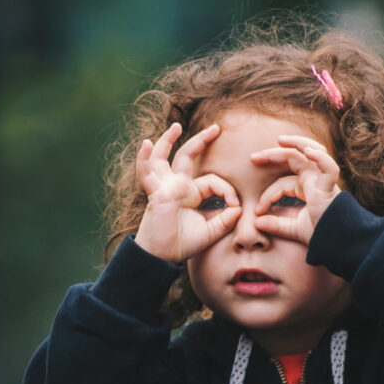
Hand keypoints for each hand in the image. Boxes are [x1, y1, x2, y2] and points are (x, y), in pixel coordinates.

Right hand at [133, 123, 241, 262]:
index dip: (227, 190)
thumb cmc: (182, 244)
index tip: (236, 206)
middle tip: (216, 128)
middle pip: (187, 156)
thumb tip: (238, 209)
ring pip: (163, 158)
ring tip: (176, 126)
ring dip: (167, 140)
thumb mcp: (210, 232)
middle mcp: (177, 186)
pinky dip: (144, 159)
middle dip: (202, 141)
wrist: (162, 257)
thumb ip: (225, 220)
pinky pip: (147, 173)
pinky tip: (146, 144)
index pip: (212, 181)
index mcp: (191, 194)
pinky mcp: (156, 193)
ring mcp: (164, 187)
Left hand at [250, 135, 341, 243]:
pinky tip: (307, 151)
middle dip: (273, 154)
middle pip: (294, 158)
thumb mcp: (294, 228)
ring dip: (297, 143)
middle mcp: (315, 180)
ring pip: (312, 152)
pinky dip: (320, 158)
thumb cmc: (321, 234)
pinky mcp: (330, 186)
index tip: (257, 211)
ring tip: (280, 140)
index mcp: (307, 187)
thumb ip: (276, 225)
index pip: (282, 183)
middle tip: (253, 158)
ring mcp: (324, 180)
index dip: (268, 195)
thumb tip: (256, 223)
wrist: (338, 243)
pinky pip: (328, 167)